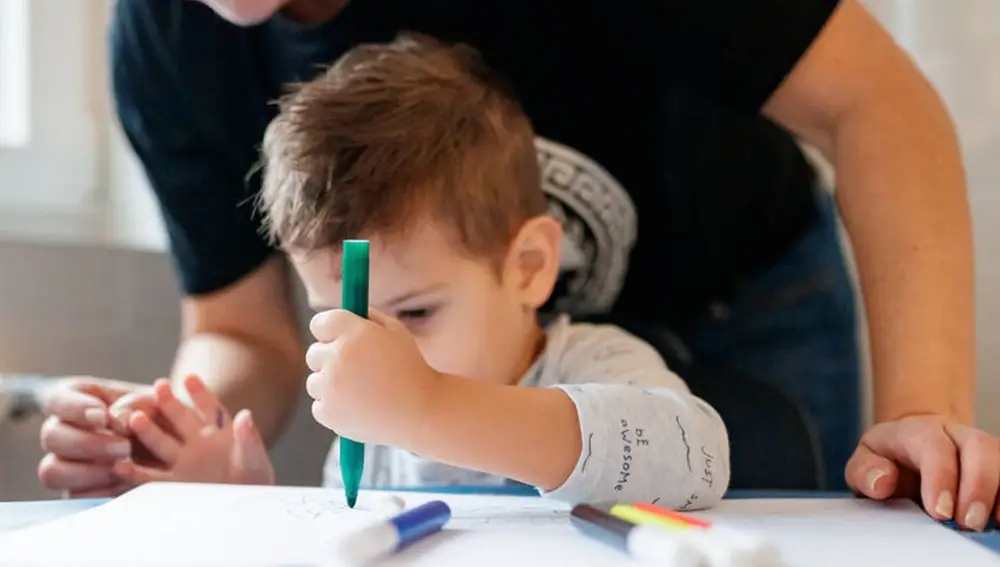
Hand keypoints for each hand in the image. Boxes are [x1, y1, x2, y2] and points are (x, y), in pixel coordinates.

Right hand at [38, 377, 154, 497]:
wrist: (173, 445)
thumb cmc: (158, 415)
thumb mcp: (151, 402)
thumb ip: (134, 405)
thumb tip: (117, 420)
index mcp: (75, 401)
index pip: (56, 400)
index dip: (74, 408)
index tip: (102, 416)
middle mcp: (61, 431)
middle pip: (51, 437)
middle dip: (87, 443)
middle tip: (124, 447)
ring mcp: (64, 463)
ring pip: (52, 471)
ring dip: (88, 471)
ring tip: (124, 467)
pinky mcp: (75, 490)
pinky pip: (72, 496)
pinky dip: (98, 492)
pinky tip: (124, 484)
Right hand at [112, 375, 274, 486]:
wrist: (245, 510)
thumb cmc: (255, 480)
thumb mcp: (255, 458)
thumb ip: (248, 437)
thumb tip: (245, 415)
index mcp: (219, 432)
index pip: (209, 408)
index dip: (200, 393)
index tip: (189, 378)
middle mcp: (197, 443)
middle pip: (179, 419)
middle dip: (169, 403)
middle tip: (159, 386)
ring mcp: (183, 462)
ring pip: (161, 443)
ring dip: (148, 431)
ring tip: (135, 418)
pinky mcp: (173, 484)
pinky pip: (151, 477)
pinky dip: (135, 472)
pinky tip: (120, 465)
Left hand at [305, 308, 441, 445]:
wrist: (423, 411)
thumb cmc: (411, 368)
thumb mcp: (396, 332)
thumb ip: (368, 317)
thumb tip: (345, 312)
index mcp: (353, 332)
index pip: (319, 323)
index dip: (329, 332)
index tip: (336, 339)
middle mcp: (337, 356)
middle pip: (313, 353)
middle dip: (329, 359)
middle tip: (355, 369)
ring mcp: (330, 387)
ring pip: (315, 381)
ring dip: (331, 385)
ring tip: (362, 391)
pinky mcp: (328, 413)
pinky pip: (320, 405)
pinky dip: (334, 408)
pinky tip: (360, 408)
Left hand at [846, 414, 999, 530]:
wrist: (909, 447)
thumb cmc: (887, 458)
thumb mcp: (864, 462)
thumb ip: (865, 471)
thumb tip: (883, 483)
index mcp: (916, 431)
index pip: (934, 447)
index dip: (940, 478)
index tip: (940, 512)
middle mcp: (953, 433)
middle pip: (978, 446)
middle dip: (978, 486)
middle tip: (968, 522)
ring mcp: (978, 447)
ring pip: (999, 456)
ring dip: (998, 490)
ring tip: (990, 523)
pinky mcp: (993, 463)